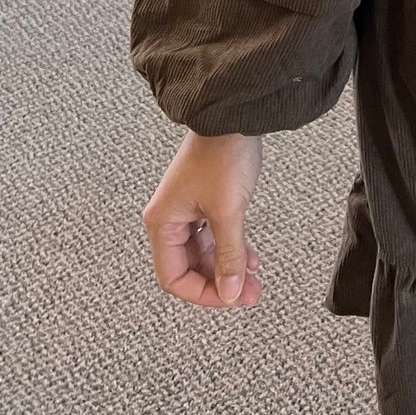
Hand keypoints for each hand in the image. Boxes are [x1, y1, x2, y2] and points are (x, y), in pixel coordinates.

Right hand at [143, 130, 263, 309]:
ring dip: (228, 266)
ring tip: (253, 278)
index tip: (230, 299)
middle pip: (189, 268)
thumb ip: (229, 256)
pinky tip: (250, 256)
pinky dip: (231, 247)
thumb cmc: (222, 154)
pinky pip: (213, 236)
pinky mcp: (204, 200)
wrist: (235, 115)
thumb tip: (231, 292)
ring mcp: (187, 209)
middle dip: (220, 282)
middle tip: (249, 292)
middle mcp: (170, 218)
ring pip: (204, 254)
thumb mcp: (228, 212)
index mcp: (162, 223)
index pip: (174, 278)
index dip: (202, 294)